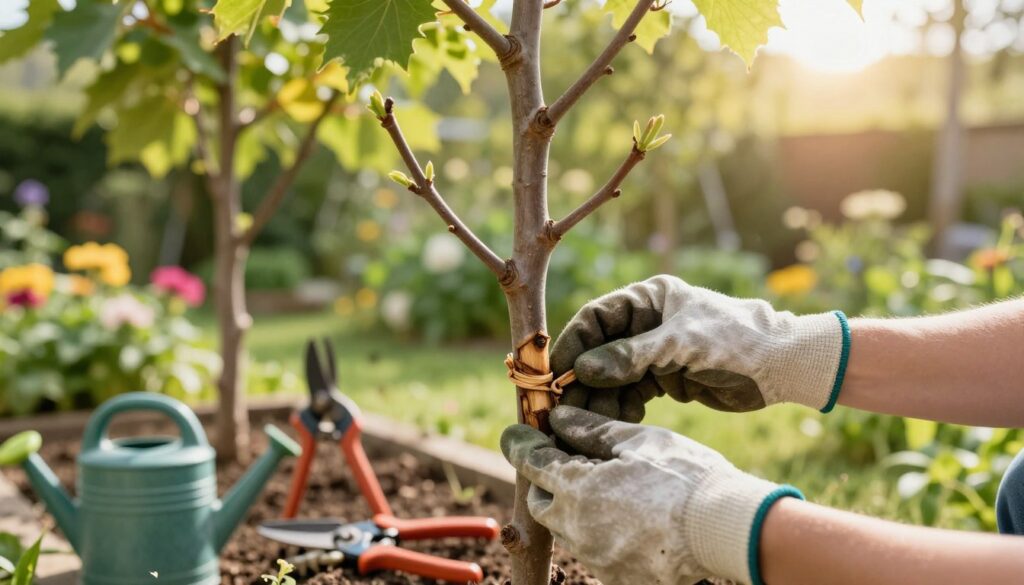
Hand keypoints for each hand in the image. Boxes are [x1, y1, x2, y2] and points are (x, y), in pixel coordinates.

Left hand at [501, 406, 801, 584]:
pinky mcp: (615, 576)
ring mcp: (595, 557)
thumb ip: (591, 430)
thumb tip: (559, 418)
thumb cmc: (684, 475)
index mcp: (576, 488)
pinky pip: (593, 551)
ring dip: (575, 509)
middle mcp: (576, 528)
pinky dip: (600, 532)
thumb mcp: (637, 440)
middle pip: (543, 503)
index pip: (532, 464)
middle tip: (569, 462)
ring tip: (607, 490)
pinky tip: (628, 518)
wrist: (725, 529)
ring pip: (567, 529)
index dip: (520, 445)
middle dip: (549, 483)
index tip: (512, 434)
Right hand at [550, 275, 848, 420]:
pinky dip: (621, 408)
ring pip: (612, 376)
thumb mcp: (680, 345)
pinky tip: (616, 423)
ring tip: (587, 425)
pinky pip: (631, 392)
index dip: (573, 346)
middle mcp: (646, 322)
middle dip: (582, 380)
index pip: (596, 318)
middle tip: (564, 410)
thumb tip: (583, 369)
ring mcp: (654, 351)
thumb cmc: (734, 340)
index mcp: (648, 298)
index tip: (556, 376)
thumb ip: (630, 357)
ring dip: (599, 399)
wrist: (781, 366)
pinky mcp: (664, 376)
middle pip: (599, 350)